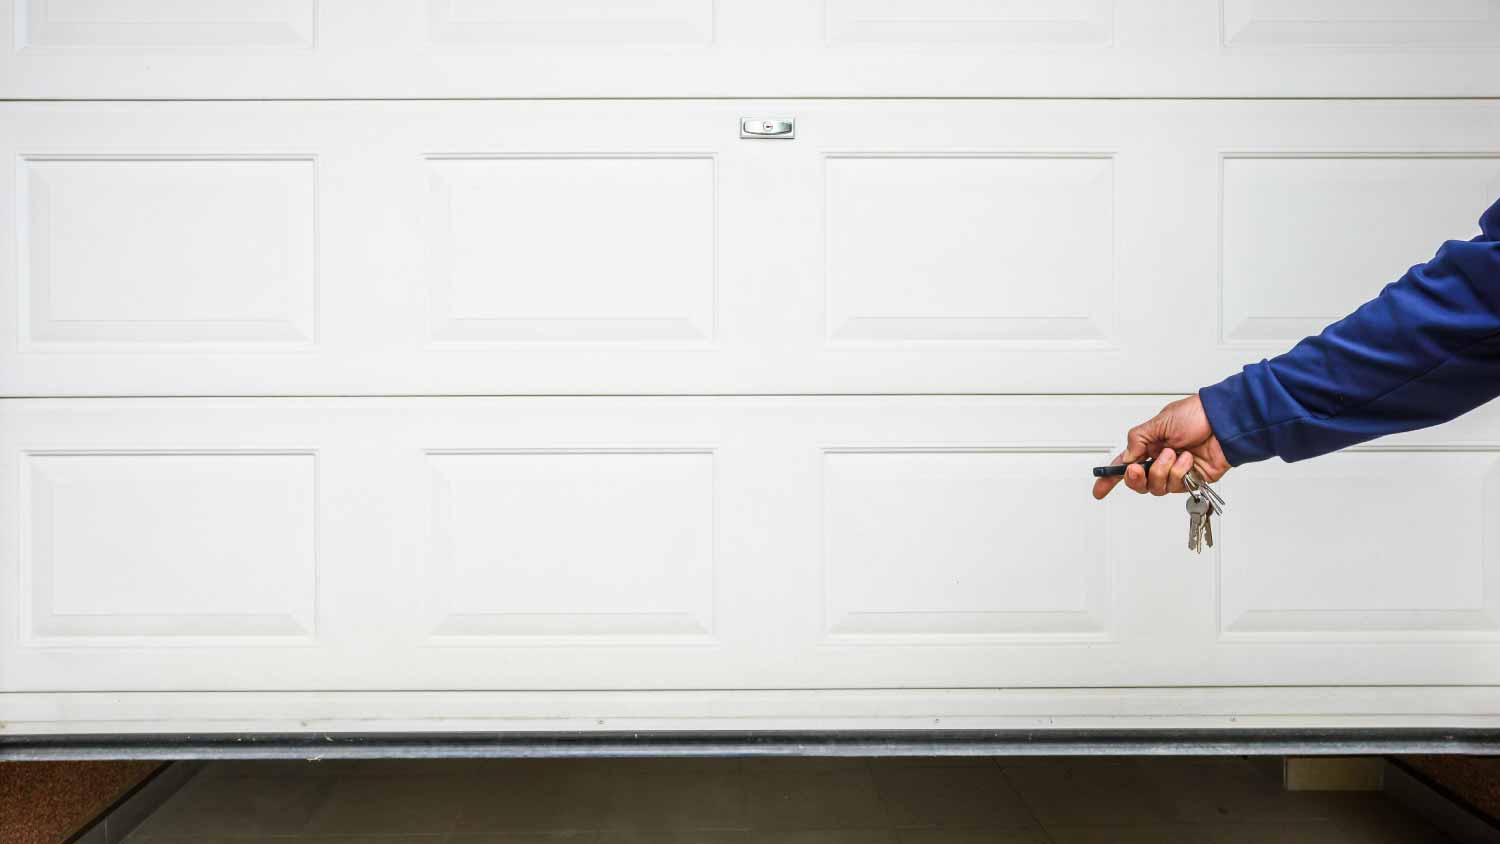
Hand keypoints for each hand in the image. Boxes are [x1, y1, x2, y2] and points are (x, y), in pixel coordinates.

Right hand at [1092, 394, 1231, 498]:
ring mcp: (1175, 472)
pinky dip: (1180, 471)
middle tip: (1138, 469)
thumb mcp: (1159, 422)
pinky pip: (1176, 486)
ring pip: (1156, 487)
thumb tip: (1128, 458)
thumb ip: (1137, 440)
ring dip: (1162, 470)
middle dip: (1135, 478)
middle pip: (1139, 483)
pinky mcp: (1191, 480)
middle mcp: (1160, 460)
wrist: (1224, 423)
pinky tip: (1188, 459)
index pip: (1124, 465)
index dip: (1110, 479)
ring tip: (1174, 454)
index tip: (1098, 490)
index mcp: (1148, 445)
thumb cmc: (1196, 415)